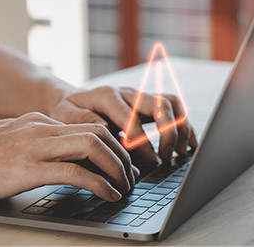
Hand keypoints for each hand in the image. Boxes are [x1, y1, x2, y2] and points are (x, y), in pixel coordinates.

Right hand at [0, 112, 138, 202]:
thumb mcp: (8, 141)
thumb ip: (34, 142)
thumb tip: (57, 156)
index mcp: (37, 121)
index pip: (87, 125)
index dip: (112, 143)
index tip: (122, 161)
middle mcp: (41, 127)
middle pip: (97, 132)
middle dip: (122, 154)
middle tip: (131, 174)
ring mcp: (35, 145)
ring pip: (93, 146)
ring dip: (116, 167)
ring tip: (125, 185)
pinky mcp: (29, 168)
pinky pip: (75, 172)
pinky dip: (99, 184)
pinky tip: (108, 195)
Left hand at [48, 86, 197, 163]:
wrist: (69, 100)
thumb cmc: (66, 111)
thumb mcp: (65, 115)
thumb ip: (83, 121)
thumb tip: (105, 128)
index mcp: (107, 96)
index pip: (132, 118)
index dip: (143, 141)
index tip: (152, 161)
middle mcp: (127, 92)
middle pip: (158, 104)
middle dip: (168, 132)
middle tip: (166, 157)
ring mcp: (138, 96)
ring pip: (170, 103)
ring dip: (181, 127)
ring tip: (181, 152)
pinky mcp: (146, 103)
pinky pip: (172, 107)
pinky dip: (184, 123)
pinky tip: (188, 143)